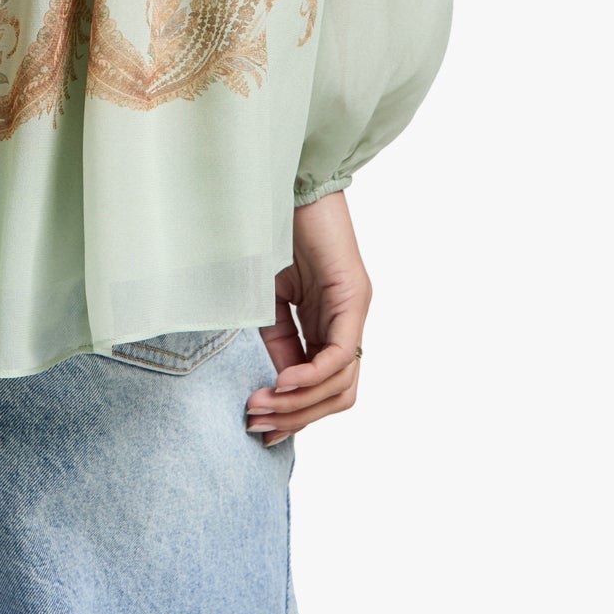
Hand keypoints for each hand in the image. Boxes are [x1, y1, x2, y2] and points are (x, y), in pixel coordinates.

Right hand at [248, 192, 370, 446]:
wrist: (287, 185)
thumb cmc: (273, 233)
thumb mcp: (268, 299)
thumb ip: (276, 339)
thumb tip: (276, 386)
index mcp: (327, 324)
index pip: (323, 388)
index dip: (294, 415)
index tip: (260, 428)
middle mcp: (348, 322)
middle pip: (337, 396)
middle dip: (297, 418)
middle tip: (259, 426)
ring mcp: (355, 311)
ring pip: (341, 384)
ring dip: (300, 404)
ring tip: (262, 406)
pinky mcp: (353, 297)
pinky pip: (339, 354)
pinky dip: (311, 376)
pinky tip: (281, 383)